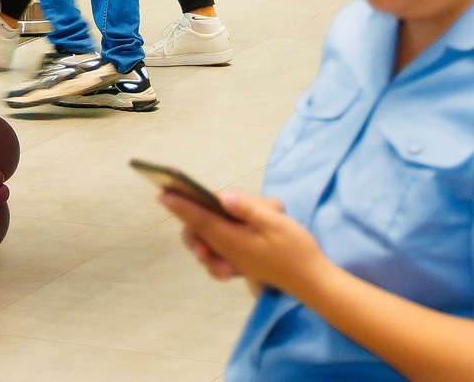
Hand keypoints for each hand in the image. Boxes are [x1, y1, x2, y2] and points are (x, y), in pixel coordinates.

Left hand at [159, 190, 326, 296]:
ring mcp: (231, 259)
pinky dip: (215, 244)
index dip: (180, 206)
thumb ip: (248, 208)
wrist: (311, 280)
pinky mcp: (238, 263)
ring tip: (210, 211)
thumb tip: (222, 198)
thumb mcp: (275, 222)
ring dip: (202, 229)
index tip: (162, 195)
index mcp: (233, 240)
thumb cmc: (295, 248)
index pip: (200, 220)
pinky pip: (217, 255)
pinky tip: (228, 226)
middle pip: (197, 233)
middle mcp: (227, 252)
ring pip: (205, 243)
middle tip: (187, 199)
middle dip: (189, 217)